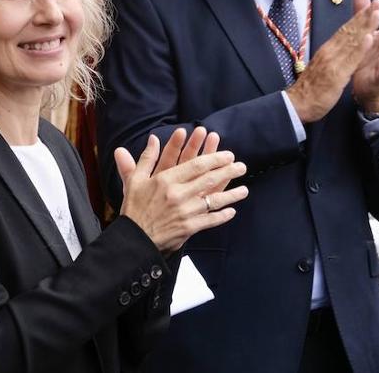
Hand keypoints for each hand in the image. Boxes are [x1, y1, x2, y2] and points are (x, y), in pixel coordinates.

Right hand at [115, 132, 248, 253]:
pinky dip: (222, 216)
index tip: (227, 155)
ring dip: (232, 195)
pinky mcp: (189, 228)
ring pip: (214, 200)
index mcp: (166, 180)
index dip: (214, 158)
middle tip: (241, 166)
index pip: (195, 165)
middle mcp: (178, 194)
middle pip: (209, 180)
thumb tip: (153, 138)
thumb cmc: (134, 209)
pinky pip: (210, 220)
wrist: (134, 239)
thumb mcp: (135, 180)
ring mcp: (185, 212)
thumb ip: (146, 158)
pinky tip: (231, 211)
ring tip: (244, 190)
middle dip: (228, 172)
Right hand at [286, 0, 378, 121]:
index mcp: (327, 50)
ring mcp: (332, 62)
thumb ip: (331, 56)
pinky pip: (350, 60)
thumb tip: (338, 47)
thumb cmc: (309, 88)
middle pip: (349, 31)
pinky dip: (360, 48)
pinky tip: (369, 39)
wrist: (296, 105)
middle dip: (364, 16)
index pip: (344, 31)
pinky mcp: (336, 75)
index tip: (369, 6)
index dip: (357, 18)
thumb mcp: (322, 67)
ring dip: (365, 26)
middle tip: (377, 2)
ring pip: (351, 41)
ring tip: (377, 13)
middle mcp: (329, 51)